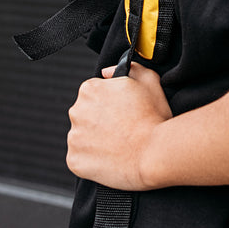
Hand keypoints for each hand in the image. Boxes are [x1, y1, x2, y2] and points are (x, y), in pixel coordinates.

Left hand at [66, 61, 173, 189]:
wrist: (154, 153)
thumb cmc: (153, 118)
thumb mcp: (149, 80)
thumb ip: (129, 68)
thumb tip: (107, 73)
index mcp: (90, 89)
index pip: (94, 93)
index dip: (110, 102)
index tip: (121, 111)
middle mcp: (77, 111)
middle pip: (86, 115)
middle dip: (100, 121)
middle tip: (122, 128)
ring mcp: (74, 137)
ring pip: (83, 137)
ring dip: (96, 140)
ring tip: (119, 144)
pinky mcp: (75, 160)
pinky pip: (81, 158)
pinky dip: (93, 160)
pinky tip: (112, 157)